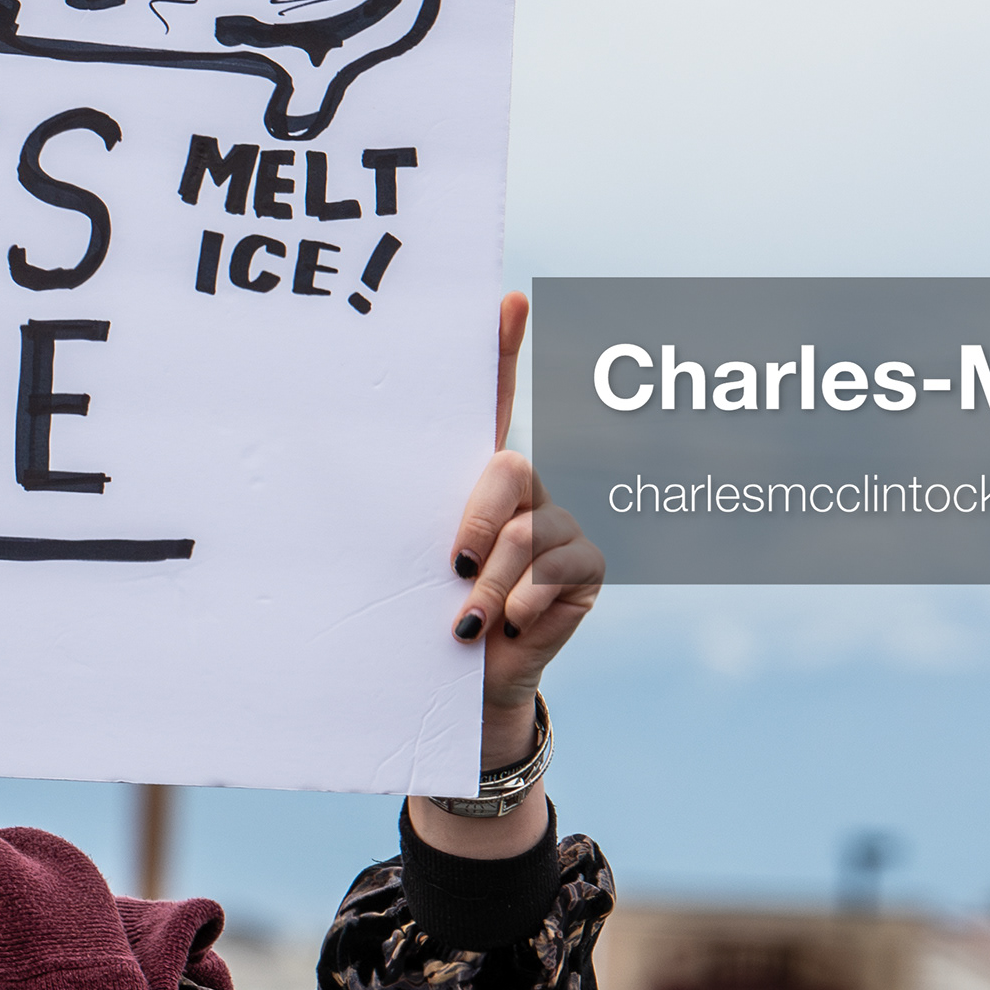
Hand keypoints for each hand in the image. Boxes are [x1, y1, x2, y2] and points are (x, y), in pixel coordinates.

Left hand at [413, 293, 601, 860]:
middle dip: (477, 519)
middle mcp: (520, 491)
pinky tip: (512, 625)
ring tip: (466, 620)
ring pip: (529, 532)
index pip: (490, 399)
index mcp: (470, 479)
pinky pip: (564, 567)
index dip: (501, 348)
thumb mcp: (403, 573)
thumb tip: (423, 542)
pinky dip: (529, 602)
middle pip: (507, 469)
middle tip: (450, 568)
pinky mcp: (587, 568)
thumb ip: (406, 535)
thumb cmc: (418, 620)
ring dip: (493, 585)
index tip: (505, 299)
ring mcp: (558, 526)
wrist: (458, 691)